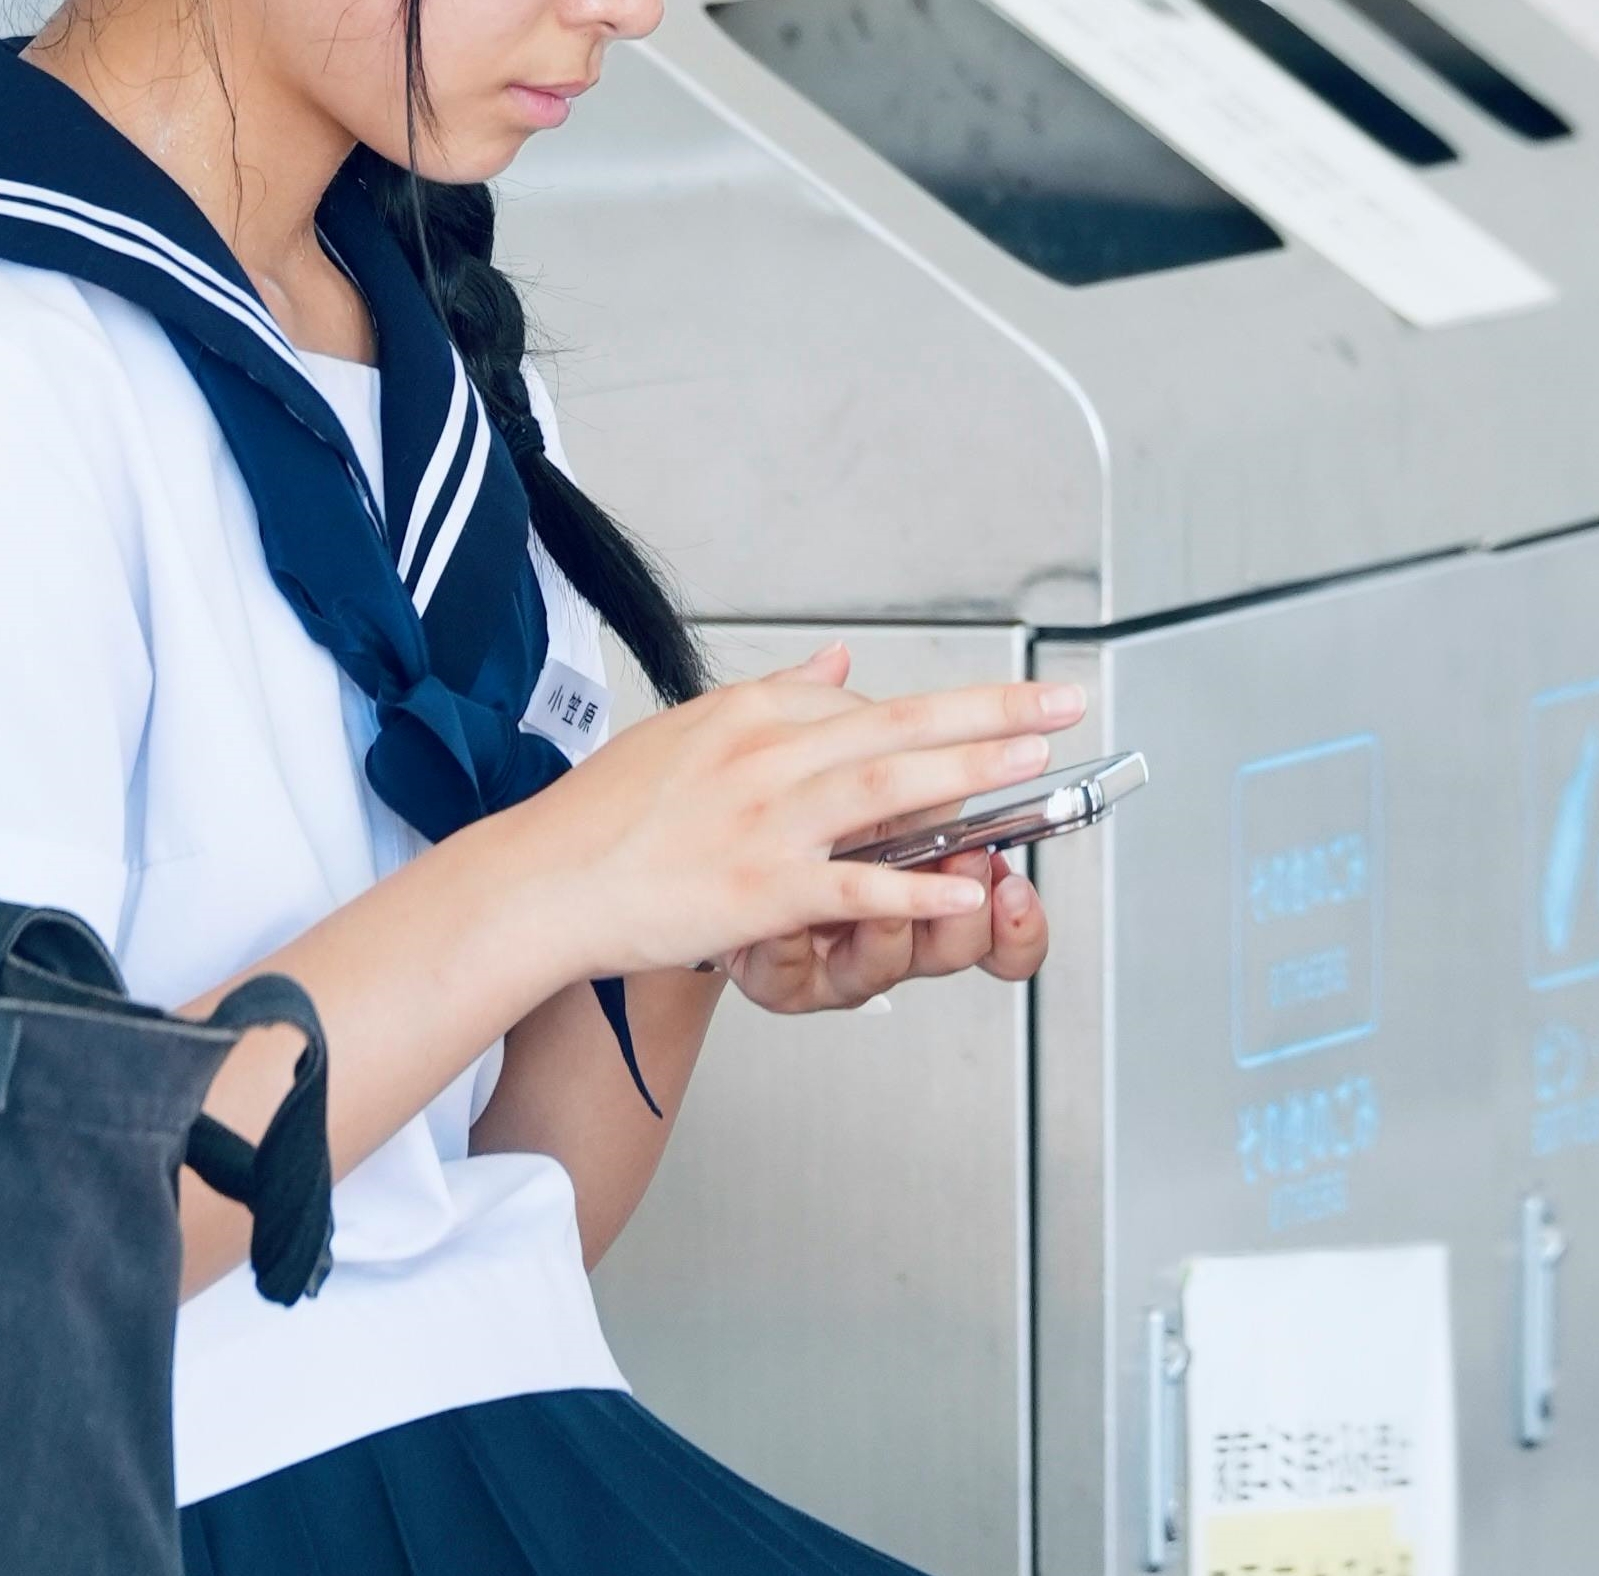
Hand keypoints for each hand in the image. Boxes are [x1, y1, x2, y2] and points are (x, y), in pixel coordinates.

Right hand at [473, 645, 1080, 984]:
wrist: (542, 881)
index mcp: (750, 716)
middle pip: (898, 724)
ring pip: (888, 788)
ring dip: (969, 773)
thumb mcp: (687, 730)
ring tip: (1033, 762)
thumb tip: (838, 661)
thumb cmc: (604, 819)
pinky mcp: (760, 890)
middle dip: (989, 713)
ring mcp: (766, 823)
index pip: (860, 705)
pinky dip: (914, 886)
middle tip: (1057, 704)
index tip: (988, 721)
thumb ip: (773, 696)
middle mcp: (765, 757)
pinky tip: (964, 882)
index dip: (928, 721)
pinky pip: (855, 886)